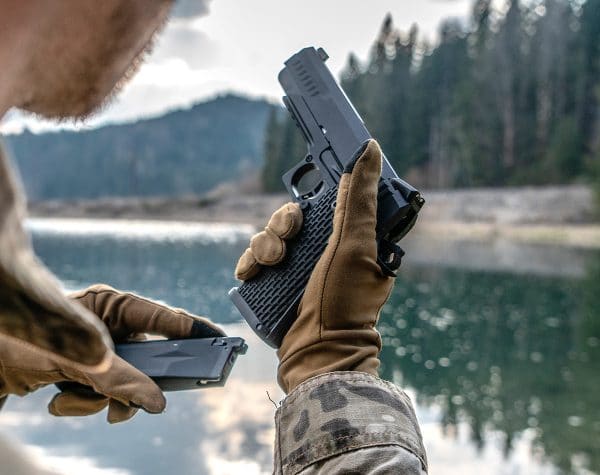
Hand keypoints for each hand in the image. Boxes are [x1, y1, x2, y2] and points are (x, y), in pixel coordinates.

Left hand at [0, 284, 224, 422]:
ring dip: (100, 400)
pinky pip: (102, 395)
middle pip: (148, 360)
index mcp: (116, 307)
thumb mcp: (80, 359)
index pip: (167, 319)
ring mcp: (98, 349)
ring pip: (124, 383)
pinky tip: (58, 398)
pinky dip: (82, 404)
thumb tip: (159, 404)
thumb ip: (123, 381)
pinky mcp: (82, 370)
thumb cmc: (26, 336)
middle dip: (135, 385)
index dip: (197, 331)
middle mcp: (111, 327)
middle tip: (136, 400)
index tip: (223, 342)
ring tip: (71, 397)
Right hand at [236, 140, 392, 392]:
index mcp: (350, 238)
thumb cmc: (345, 303)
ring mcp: (299, 269)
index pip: (329, 199)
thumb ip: (360, 199)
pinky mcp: (276, 285)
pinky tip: (251, 273)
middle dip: (285, 222)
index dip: (315, 186)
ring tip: (271, 263)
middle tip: (290, 237)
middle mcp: (325, 251)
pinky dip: (250, 263)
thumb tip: (372, 150)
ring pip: (270, 236)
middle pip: (293, 216)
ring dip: (265, 244)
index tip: (302, 180)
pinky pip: (255, 262)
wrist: (318, 356)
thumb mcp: (356, 245)